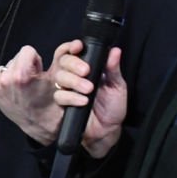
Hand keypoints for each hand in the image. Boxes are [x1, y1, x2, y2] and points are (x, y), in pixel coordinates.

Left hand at [0, 45, 58, 144]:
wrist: (41, 125)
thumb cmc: (52, 104)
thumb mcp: (60, 78)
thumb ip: (63, 57)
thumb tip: (73, 45)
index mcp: (21, 76)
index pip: (28, 50)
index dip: (36, 60)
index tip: (39, 71)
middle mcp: (5, 81)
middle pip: (17, 57)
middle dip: (27, 66)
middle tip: (34, 80)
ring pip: (9, 65)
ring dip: (18, 72)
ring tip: (26, 86)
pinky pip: (0, 74)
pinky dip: (9, 79)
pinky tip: (18, 89)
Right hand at [48, 42, 126, 157]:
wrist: (106, 131)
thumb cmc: (113, 108)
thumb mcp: (117, 86)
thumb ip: (113, 69)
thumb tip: (115, 51)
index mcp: (87, 68)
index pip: (74, 52)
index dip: (72, 47)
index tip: (78, 46)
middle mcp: (74, 76)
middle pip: (63, 61)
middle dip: (73, 64)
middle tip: (86, 71)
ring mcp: (67, 89)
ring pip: (59, 77)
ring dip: (73, 81)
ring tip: (88, 89)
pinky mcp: (62, 103)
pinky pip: (59, 95)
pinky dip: (70, 97)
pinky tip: (82, 101)